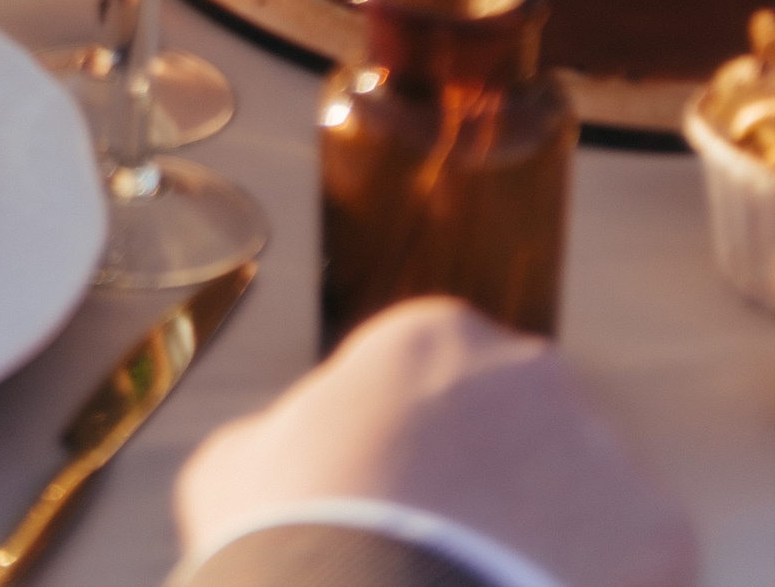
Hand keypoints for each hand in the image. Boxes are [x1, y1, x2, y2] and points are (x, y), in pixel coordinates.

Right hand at [176, 299, 695, 586]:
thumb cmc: (293, 538)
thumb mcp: (241, 463)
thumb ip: (286, 437)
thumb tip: (291, 455)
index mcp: (429, 335)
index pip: (439, 383)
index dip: (421, 456)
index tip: (406, 510)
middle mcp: (529, 370)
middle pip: (525, 435)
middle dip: (500, 492)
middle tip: (458, 565)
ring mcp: (601, 449)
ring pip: (587, 501)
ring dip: (555, 545)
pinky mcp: (658, 533)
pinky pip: (639, 567)